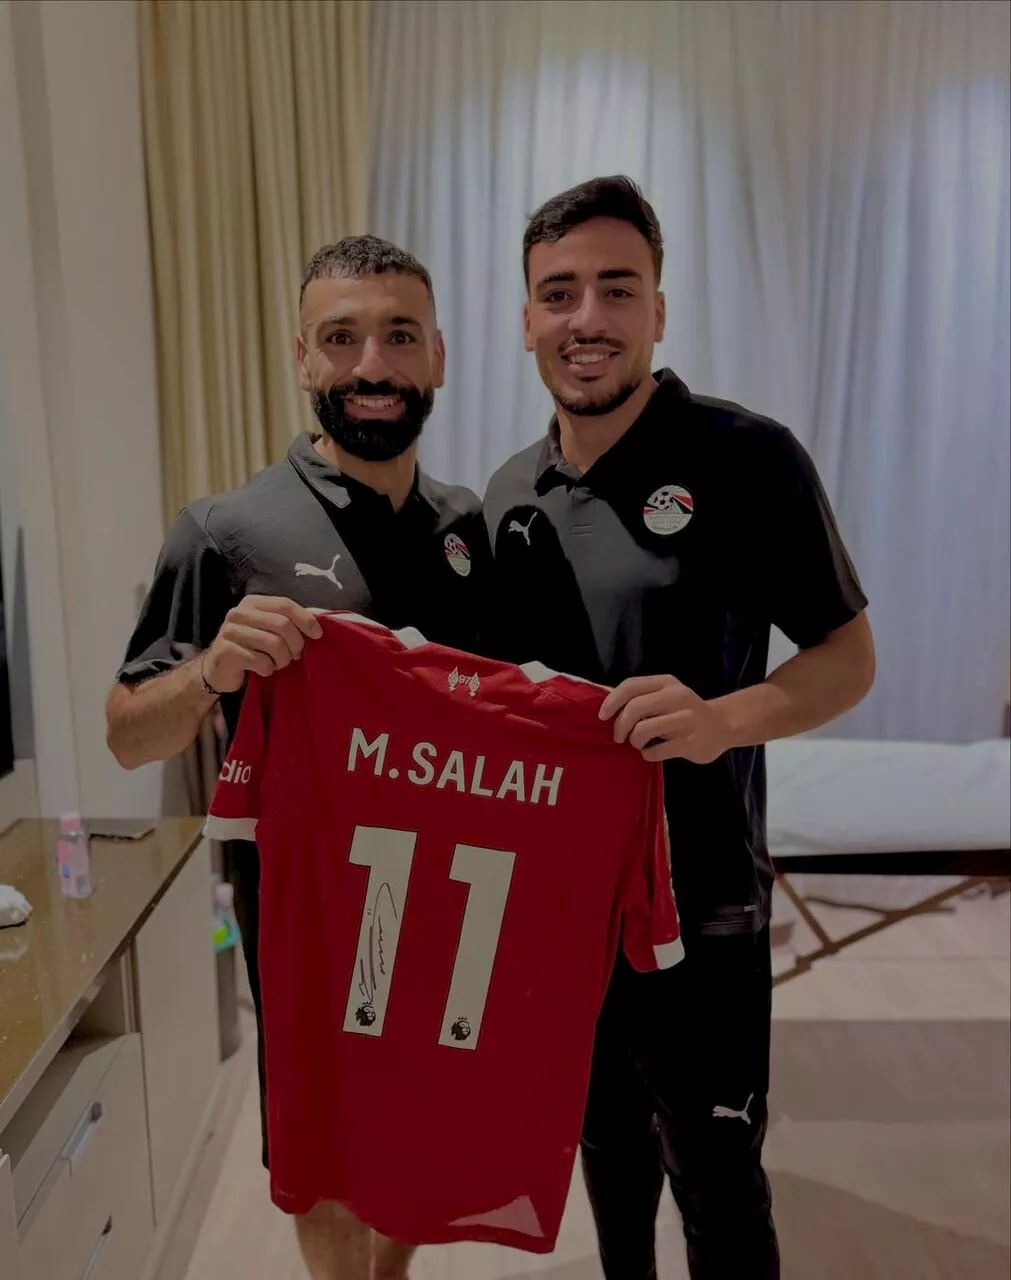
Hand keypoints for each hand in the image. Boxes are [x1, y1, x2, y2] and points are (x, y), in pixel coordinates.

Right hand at [202, 596, 323, 693]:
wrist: (219, 669)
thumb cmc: (251, 648)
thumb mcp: (269, 630)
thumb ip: (291, 621)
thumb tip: (323, 615)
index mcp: (253, 603)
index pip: (285, 605)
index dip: (305, 619)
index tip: (318, 635)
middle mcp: (239, 613)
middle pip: (282, 624)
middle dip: (296, 644)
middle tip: (295, 655)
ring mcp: (230, 631)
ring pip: (273, 644)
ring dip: (282, 659)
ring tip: (278, 663)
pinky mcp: (226, 652)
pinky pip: (260, 661)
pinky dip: (268, 669)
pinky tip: (263, 669)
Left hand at [599, 674, 732, 764]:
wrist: (722, 725)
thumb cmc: (685, 711)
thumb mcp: (666, 694)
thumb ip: (642, 696)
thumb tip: (607, 704)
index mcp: (666, 683)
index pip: (631, 685)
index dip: (612, 701)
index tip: (602, 716)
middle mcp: (677, 697)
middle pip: (635, 708)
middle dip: (620, 725)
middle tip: (618, 737)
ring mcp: (685, 720)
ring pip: (643, 730)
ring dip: (634, 741)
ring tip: (638, 744)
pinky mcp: (689, 743)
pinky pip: (655, 751)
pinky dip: (647, 754)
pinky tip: (651, 752)